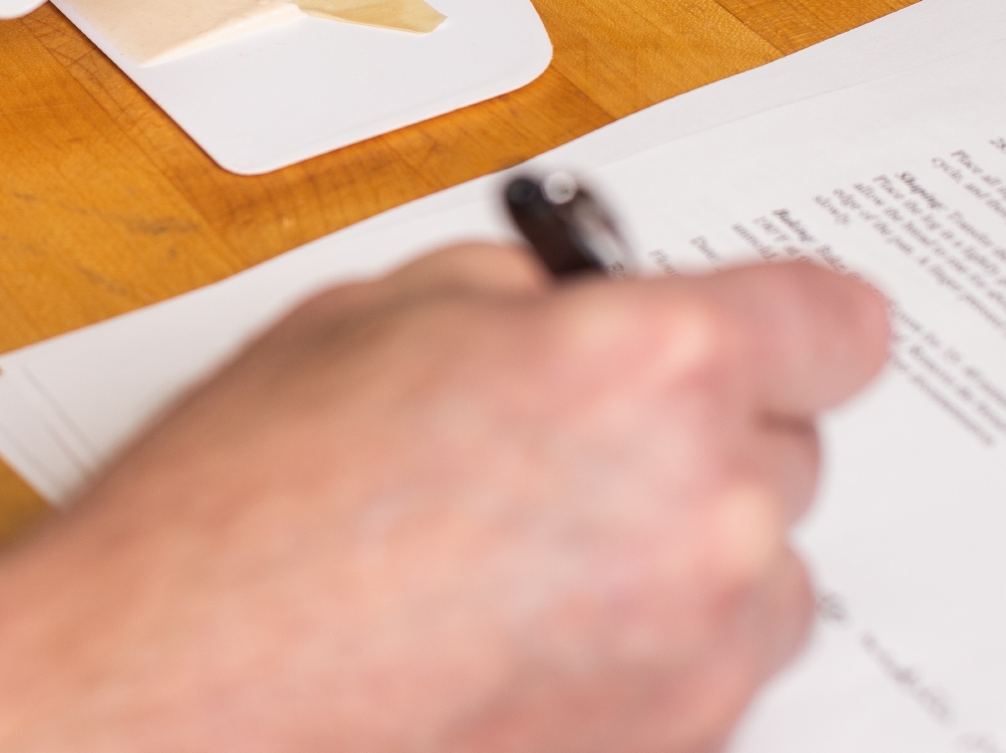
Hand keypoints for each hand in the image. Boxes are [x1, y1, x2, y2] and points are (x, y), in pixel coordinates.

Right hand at [0, 246, 889, 752]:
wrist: (172, 676)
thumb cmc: (241, 507)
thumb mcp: (370, 314)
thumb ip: (518, 296)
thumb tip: (572, 305)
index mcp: (646, 365)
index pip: (833, 322)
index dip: (790, 319)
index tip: (778, 329)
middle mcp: (703, 507)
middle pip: (788, 446)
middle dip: (694, 430)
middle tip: (569, 435)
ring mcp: (694, 645)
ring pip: (756, 565)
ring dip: (682, 543)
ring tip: (531, 540)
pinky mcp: (668, 743)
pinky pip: (709, 661)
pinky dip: (645, 636)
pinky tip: (521, 618)